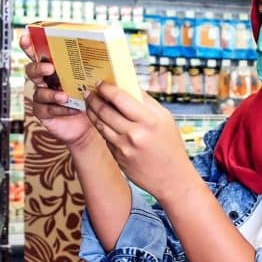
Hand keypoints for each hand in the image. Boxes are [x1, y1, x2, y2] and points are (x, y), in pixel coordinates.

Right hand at [20, 33, 93, 148]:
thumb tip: (110, 50)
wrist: (90, 124)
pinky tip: (73, 109)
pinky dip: (59, 109)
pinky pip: (46, 109)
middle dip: (38, 67)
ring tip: (64, 96)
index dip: (29, 45)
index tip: (26, 37)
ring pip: (38, 91)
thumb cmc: (91, 97)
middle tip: (50, 67)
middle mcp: (45, 80)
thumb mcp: (94, 80)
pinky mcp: (43, 112)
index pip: (38, 53)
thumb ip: (94, 67)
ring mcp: (42, 96)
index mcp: (54, 67)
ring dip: (50, 93)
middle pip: (32, 70)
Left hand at [84, 82, 196, 202]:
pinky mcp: (118, 157)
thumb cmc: (170, 145)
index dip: (107, 88)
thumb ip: (147, 103)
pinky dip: (101, 127)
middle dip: (94, 98)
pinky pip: (105, 137)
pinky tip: (100, 120)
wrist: (172, 178)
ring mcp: (125, 147)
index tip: (101, 83)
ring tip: (90, 104)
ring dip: (92, 112)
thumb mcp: (165, 120)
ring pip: (100, 124)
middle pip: (105, 110)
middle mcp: (136, 133)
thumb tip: (128, 85)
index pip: (121, 98)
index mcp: (150, 120)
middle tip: (90, 92)